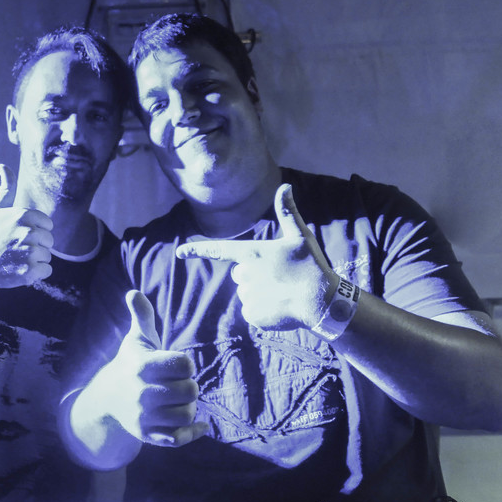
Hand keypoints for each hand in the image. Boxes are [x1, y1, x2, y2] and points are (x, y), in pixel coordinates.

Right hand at [0, 164, 53, 289]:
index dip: (35, 232)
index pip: (48, 225)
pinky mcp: (29, 271)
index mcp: (24, 215)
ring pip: (47, 256)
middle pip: (50, 241)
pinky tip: (19, 271)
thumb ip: (7, 188)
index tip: (18, 236)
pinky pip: (46, 271)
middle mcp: (27, 231)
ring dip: (34, 261)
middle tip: (15, 249)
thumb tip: (3, 165)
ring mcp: (28, 252)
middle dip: (36, 247)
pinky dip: (36, 274)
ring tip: (15, 260)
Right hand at [106, 290, 206, 446]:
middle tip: (180, 385)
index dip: (186, 364)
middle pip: (190, 390)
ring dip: (191, 408)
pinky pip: (178, 439)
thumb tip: (134, 293)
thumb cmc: (131, 365)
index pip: (185, 364)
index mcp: (142, 366)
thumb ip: (142, 316)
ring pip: (187, 414)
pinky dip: (193, 432)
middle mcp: (142, 393)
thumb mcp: (136, 341)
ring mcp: (144, 417)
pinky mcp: (148, 435)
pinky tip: (200, 425)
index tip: (177, 365)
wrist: (107, 401)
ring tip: (182, 402)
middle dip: (190, 386)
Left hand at [176, 183, 337, 329]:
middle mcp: (245, 274)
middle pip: (239, 274)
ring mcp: (247, 295)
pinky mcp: (252, 315)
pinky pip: (251, 311)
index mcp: (252, 253)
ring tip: (282, 292)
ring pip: (246, 293)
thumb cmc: (311, 266)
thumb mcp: (300, 236)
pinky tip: (280, 307)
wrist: (322, 302)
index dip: (198, 250)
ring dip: (260, 293)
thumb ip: (287, 212)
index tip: (180, 252)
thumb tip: (284, 185)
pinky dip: (263, 311)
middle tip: (279, 277)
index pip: (219, 249)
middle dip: (253, 276)